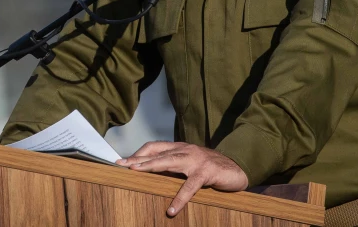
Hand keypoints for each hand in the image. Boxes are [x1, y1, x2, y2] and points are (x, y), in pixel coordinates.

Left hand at [117, 142, 248, 216]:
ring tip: (136, 172)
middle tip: (122, 165)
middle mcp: (186, 150)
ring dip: (151, 166)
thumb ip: (173, 167)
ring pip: (169, 161)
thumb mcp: (189, 165)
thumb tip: (150, 175)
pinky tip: (172, 209)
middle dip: (138, 159)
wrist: (236, 169)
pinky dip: (180, 198)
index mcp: (180, 148)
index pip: (154, 147)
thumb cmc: (209, 169)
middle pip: (157, 152)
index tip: (122, 162)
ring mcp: (196, 160)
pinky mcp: (207, 172)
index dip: (138, 153)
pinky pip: (190, 186)